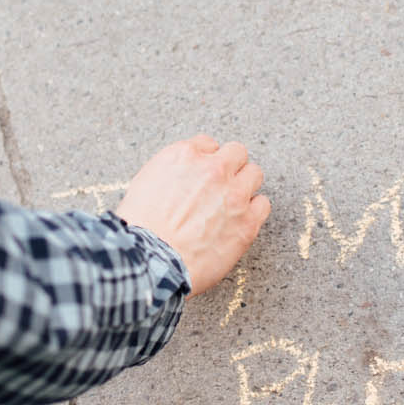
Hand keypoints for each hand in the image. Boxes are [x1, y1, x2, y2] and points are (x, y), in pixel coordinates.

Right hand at [114, 135, 269, 293]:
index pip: (207, 144)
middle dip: (229, 167)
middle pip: (236, 152)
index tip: (202, 176)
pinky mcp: (247, 221)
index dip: (205, 162)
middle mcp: (213, 169)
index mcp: (184, 156)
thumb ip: (170, 174)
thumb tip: (180, 179)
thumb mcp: (145, 185)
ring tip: (232, 204)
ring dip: (244, 186)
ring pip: (254, 173)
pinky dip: (254, 211)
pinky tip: (240, 221)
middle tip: (220, 188)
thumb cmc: (140, 229)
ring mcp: (233, 194)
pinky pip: (263, 204)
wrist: (151, 260)